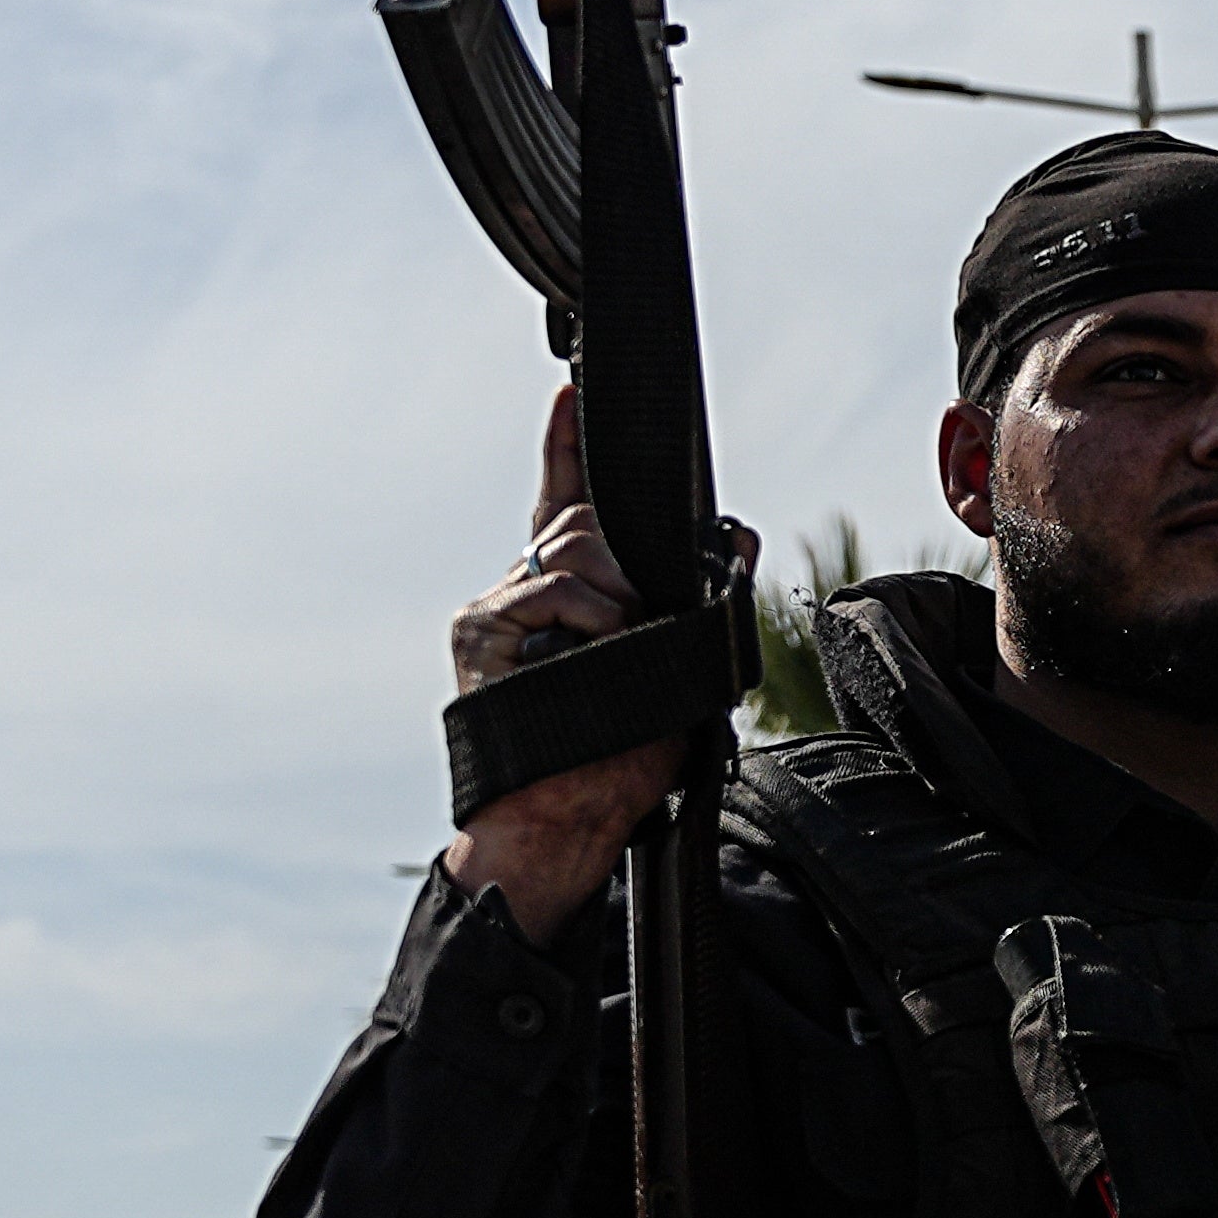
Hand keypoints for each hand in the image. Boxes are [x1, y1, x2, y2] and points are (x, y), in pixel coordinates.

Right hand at [439, 386, 681, 941]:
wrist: (564, 823)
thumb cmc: (618, 760)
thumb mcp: (678, 669)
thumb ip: (694, 598)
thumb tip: (737, 536)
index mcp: (561, 598)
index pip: (564, 503)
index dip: (567, 450)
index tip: (570, 394)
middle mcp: (522, 592)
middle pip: (588, 519)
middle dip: (634, 558)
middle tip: (641, 618)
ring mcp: (496, 607)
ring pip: (578, 545)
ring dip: (622, 594)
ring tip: (618, 651)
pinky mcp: (480, 628)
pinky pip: (557, 585)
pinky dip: (594, 616)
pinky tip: (596, 649)